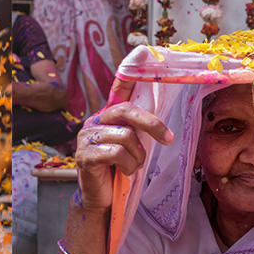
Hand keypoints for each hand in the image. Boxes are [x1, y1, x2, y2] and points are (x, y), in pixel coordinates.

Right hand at [75, 78, 173, 211]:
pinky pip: (117, 153)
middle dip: (152, 124)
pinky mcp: (85, 155)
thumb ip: (136, 131)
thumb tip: (160, 125)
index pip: (118, 92)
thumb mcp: (130, 148)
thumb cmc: (118, 172)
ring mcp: (86, 138)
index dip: (128, 76)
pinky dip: (127, 166)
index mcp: (106, 118)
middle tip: (168, 138)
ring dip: (137, 157)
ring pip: (126, 137)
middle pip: (126, 111)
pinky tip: (123, 173)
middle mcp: (93, 123)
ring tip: (132, 167)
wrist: (100, 200)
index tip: (143, 53)